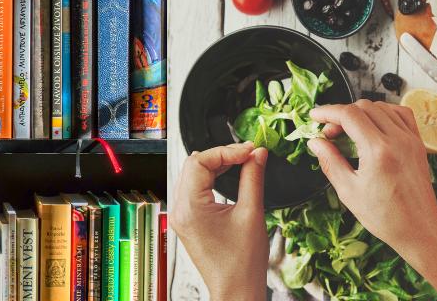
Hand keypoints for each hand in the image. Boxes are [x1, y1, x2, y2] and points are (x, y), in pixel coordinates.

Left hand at [170, 143, 267, 300]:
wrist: (236, 291)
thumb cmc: (242, 263)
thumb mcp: (251, 214)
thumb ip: (253, 178)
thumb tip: (258, 154)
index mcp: (190, 208)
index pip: (200, 161)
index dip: (227, 151)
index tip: (250, 149)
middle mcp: (179, 210)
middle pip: (193, 165)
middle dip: (221, 155)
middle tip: (248, 153)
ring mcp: (181, 217)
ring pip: (192, 176)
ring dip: (216, 166)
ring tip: (242, 162)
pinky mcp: (188, 221)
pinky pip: (194, 190)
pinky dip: (211, 179)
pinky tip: (229, 177)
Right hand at [307, 100, 436, 299]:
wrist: (419, 227)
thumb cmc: (385, 216)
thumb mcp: (349, 191)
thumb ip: (330, 162)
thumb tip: (315, 143)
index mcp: (378, 151)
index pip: (349, 115)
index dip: (328, 112)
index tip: (315, 117)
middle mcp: (397, 140)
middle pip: (364, 107)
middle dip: (342, 114)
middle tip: (330, 133)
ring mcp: (410, 139)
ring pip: (382, 107)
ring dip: (361, 113)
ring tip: (349, 131)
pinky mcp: (418, 143)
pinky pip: (401, 114)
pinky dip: (383, 113)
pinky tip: (373, 126)